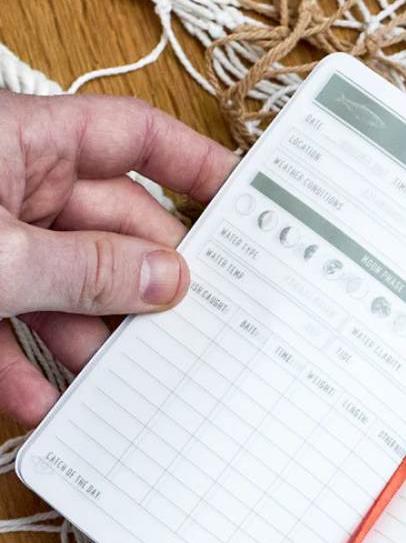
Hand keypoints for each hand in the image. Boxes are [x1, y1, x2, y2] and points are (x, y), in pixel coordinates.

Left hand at [0, 91, 236, 425]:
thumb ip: (85, 270)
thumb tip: (167, 280)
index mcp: (24, 141)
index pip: (134, 138)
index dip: (194, 165)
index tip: (245, 203)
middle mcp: (12, 186)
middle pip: (108, 230)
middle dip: (144, 285)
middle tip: (188, 328)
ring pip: (62, 290)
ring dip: (87, 342)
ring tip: (119, 383)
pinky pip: (9, 328)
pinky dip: (24, 368)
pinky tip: (46, 404)